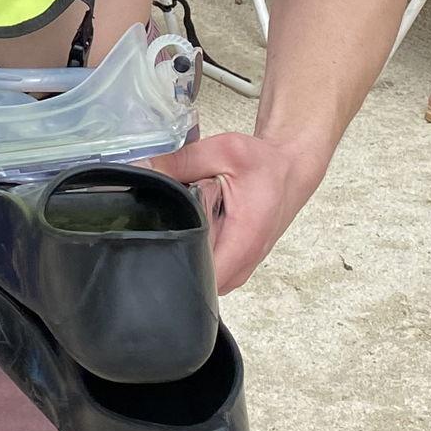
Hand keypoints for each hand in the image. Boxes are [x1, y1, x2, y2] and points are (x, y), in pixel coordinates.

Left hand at [154, 131, 325, 294]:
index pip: (207, 277)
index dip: (176, 266)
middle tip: (161, 231)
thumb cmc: (262, 163)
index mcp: (245, 238)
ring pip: (205, 277)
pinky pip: (212, 269)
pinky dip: (197, 250)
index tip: (156, 249)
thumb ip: (180, 161)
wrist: (289, 170)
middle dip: (175, 258)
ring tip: (180, 225)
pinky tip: (193, 228)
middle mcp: (245, 261)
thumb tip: (141, 168)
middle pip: (200, 281)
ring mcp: (243, 266)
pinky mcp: (239, 262)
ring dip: (187, 254)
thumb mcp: (222, 150)